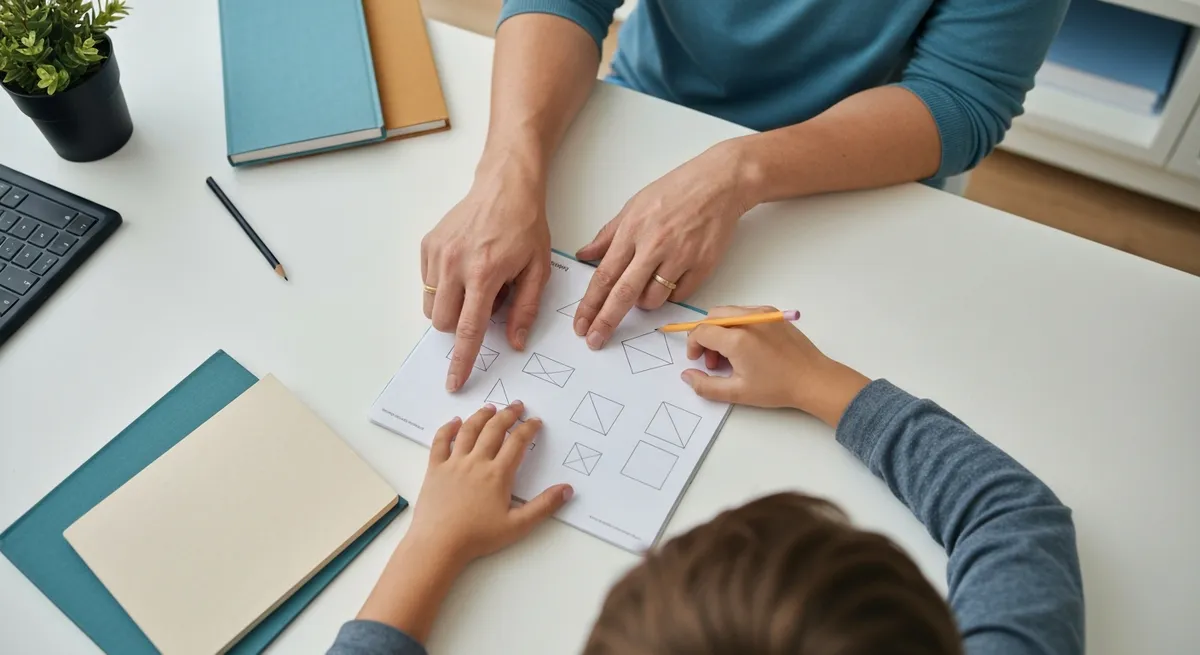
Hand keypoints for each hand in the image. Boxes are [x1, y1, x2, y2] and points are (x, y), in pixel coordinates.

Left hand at [357, 402, 571, 641]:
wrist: (439, 544)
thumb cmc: (478, 537)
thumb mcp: (517, 526)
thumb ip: (544, 506)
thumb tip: (567, 489)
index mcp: (498, 474)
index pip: (517, 442)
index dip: (528, 428)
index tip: (535, 421)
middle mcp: (476, 462)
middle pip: (494, 430)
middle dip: (508, 414)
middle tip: (517, 406)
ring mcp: (454, 463)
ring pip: (468, 430)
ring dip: (481, 416)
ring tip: (491, 407)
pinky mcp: (435, 469)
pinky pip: (440, 442)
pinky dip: (447, 429)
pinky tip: (454, 422)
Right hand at [422, 179, 550, 390]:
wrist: (504, 186)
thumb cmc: (525, 226)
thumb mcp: (537, 270)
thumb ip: (524, 309)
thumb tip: (513, 343)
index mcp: (484, 274)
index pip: (469, 330)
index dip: (462, 361)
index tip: (453, 382)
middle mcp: (454, 264)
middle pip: (443, 323)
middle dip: (460, 326)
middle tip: (486, 302)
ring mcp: (437, 253)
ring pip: (432, 306)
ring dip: (452, 307)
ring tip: (476, 283)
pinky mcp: (427, 245)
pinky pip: (428, 284)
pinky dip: (444, 286)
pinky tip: (465, 267)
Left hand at [572, 141, 754, 348]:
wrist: (720, 184)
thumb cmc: (676, 191)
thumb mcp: (634, 206)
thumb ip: (608, 235)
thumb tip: (584, 256)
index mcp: (633, 231)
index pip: (604, 275)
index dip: (590, 304)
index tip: (581, 325)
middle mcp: (654, 246)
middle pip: (624, 294)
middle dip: (606, 321)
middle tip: (595, 340)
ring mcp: (680, 258)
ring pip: (653, 300)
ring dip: (644, 302)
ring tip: (648, 282)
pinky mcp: (702, 266)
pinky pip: (679, 296)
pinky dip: (670, 294)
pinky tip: (671, 277)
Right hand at [681, 306, 870, 426]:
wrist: (814, 379)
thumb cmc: (777, 388)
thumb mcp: (737, 392)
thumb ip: (706, 385)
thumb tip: (686, 375)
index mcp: (737, 338)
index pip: (701, 331)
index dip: (692, 345)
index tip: (698, 361)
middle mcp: (748, 319)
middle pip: (712, 316)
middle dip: (705, 336)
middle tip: (713, 361)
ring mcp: (763, 313)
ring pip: (728, 312)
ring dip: (719, 330)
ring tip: (729, 356)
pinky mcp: (773, 314)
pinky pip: (744, 312)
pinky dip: (736, 325)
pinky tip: (745, 347)